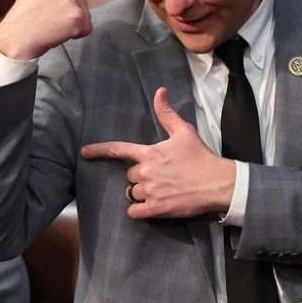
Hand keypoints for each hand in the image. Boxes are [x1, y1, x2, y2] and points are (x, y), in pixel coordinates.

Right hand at [0, 0, 92, 59]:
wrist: (15, 37)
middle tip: (51, 20)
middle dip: (70, 13)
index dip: (63, 4)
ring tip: (53, 26)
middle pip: (81, 1)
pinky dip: (76, 35)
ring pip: (85, 15)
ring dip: (73, 24)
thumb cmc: (22, 18)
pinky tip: (58, 33)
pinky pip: (87, 29)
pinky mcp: (79, 17)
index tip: (51, 10)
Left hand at [80, 87, 236, 219]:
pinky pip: (135, 211)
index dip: (98, 151)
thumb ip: (167, 114)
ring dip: (141, 193)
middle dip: (140, 176)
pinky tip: (151, 206)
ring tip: (161, 190)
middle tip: (161, 176)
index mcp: (149, 153)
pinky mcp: (156, 209)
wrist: (217, 183)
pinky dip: (140, 210)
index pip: (118, 150)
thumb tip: (159, 91)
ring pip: (132, 193)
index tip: (84, 152)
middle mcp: (145, 172)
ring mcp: (150, 191)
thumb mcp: (184, 132)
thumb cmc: (201, 157)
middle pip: (129, 176)